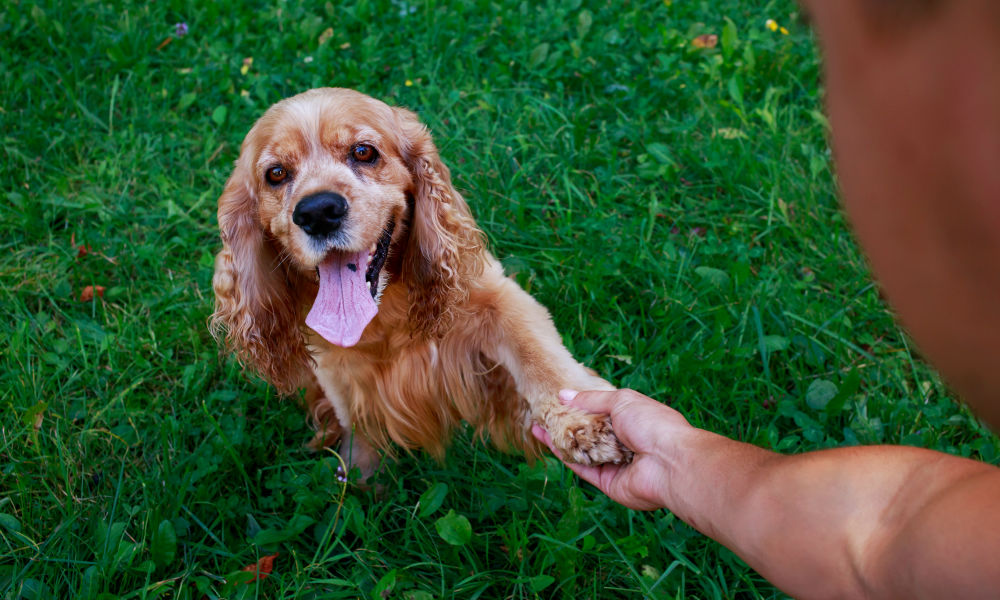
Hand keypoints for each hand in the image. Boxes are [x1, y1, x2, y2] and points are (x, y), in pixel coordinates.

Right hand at [531, 388, 694, 509]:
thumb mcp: (621, 401)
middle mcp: (623, 442)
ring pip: (583, 452)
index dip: (580, 407)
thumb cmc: (653, 425)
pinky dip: (566, 457)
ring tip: (537, 427)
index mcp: (631, 419)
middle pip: (589, 434)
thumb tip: (563, 395)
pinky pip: (583, 468)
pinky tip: (548, 443)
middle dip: (567, 425)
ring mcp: (615, 463)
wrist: (671, 462)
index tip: (558, 400)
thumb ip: (591, 399)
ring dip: (561, 440)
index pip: (601, 412)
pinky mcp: (608, 482)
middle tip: (542, 414)